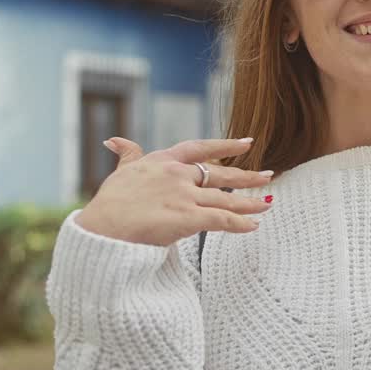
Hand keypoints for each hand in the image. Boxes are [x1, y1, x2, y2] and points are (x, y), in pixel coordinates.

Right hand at [74, 137, 275, 246]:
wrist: (101, 229)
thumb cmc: (109, 203)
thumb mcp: (121, 172)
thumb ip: (127, 155)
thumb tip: (115, 141)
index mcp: (163, 160)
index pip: (201, 148)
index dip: (226, 146)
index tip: (247, 143)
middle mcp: (178, 174)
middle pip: (221, 174)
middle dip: (247, 176)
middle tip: (269, 176)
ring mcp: (184, 195)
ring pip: (226, 199)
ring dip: (250, 203)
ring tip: (268, 204)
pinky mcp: (187, 218)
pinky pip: (222, 220)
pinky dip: (240, 224)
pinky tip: (253, 226)